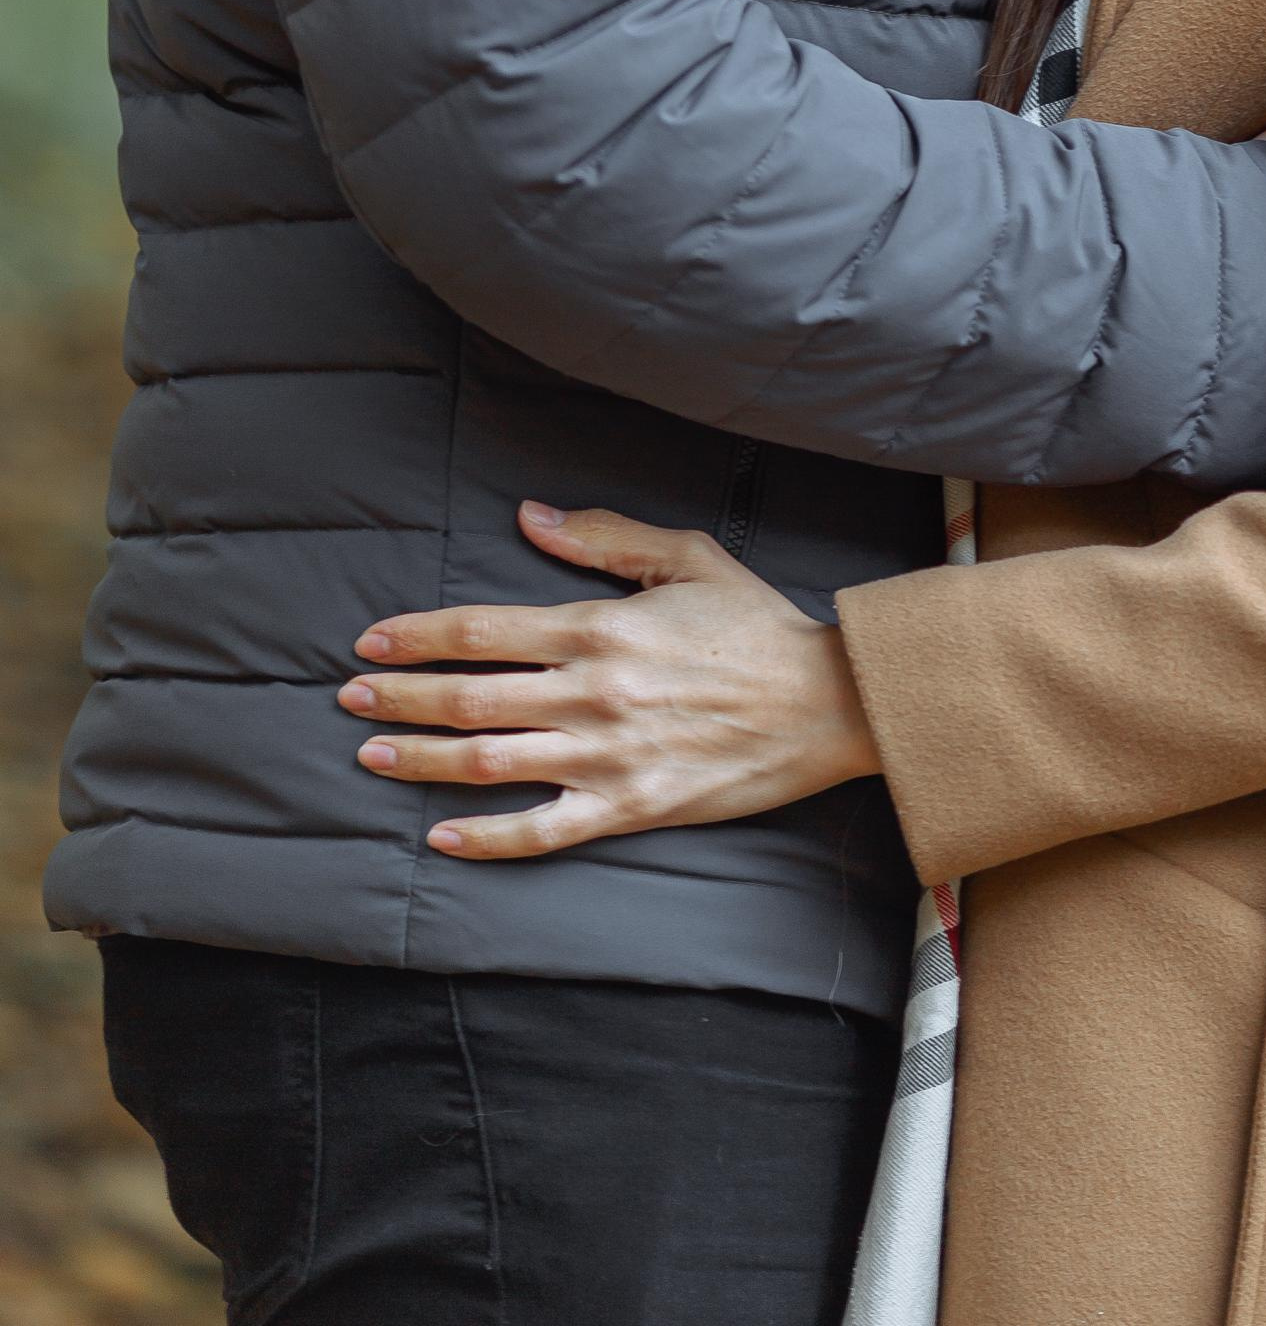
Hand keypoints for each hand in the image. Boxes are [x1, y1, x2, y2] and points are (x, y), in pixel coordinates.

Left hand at [337, 502, 881, 860]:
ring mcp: (606, 756)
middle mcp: (591, 692)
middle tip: (349, 697)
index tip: (371, 642)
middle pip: (471, 696)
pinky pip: (541, 830)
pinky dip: (486, 838)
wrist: (826, 702)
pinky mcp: (628, 808)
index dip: (419, 636)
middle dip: (400, 696)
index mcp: (600, 628)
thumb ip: (602, 539)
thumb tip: (529, 517)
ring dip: (421, 758)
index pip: (484, 629)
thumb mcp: (685, 556)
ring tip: (372, 753)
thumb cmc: (755, 625)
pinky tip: (441, 837)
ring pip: (489, 761)